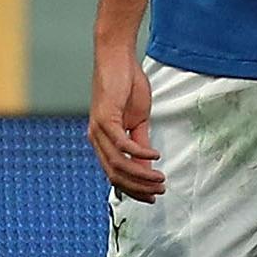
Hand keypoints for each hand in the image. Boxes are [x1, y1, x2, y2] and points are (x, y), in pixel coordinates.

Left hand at [88, 46, 163, 200]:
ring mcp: (98, 129)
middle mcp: (96, 138)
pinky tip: (155, 154)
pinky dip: (140, 152)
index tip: (151, 197)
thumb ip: (140, 144)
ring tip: (160, 178)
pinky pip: (123, 143)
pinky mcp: (105, 118)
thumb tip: (146, 167)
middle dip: (138, 187)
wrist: (118, 60)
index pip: (114, 174)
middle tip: (159, 191)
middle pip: (114, 174)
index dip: (132, 189)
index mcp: (102, 141)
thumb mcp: (137, 121)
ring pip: (118, 163)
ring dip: (141, 174)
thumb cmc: (127, 87)